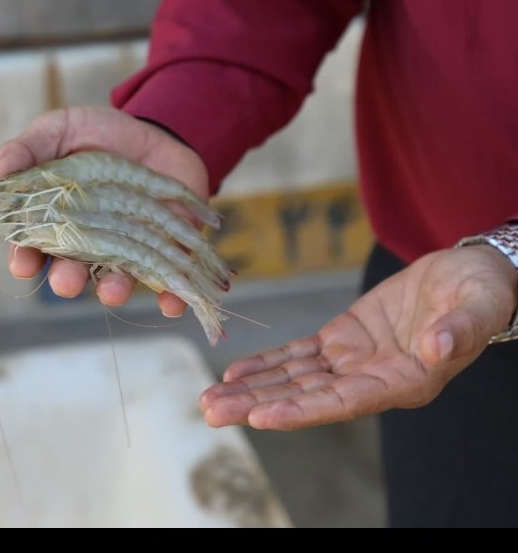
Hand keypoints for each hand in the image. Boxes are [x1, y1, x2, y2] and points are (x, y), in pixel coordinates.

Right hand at [0, 106, 207, 315]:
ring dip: (112, 290)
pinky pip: (167, 281)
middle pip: (72, 271)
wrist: (155, 129)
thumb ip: (24, 151)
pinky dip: (169, 297)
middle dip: (67, 280)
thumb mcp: (57, 130)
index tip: (22, 264)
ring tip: (111, 291)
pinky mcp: (165, 249)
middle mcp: (88, 244)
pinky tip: (170, 304)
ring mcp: (126, 249)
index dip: (25, 258)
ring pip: (115, 280)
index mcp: (54, 221)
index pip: (32, 247)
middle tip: (66, 282)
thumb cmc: (96, 134)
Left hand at [200, 245, 517, 429]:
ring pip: (293, 379)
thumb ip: (460, 330)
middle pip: (306, 397)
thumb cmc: (481, 292)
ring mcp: (353, 361)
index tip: (261, 416)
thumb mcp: (479, 306)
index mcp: (404, 381)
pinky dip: (267, 363)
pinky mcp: (341, 339)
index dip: (302, 410)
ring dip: (252, 388)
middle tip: (211, 411)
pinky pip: (297, 355)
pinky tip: (236, 371)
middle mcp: (371, 379)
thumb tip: (438, 349)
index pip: (344, 402)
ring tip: (210, 398)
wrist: (469, 276)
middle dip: (258, 405)